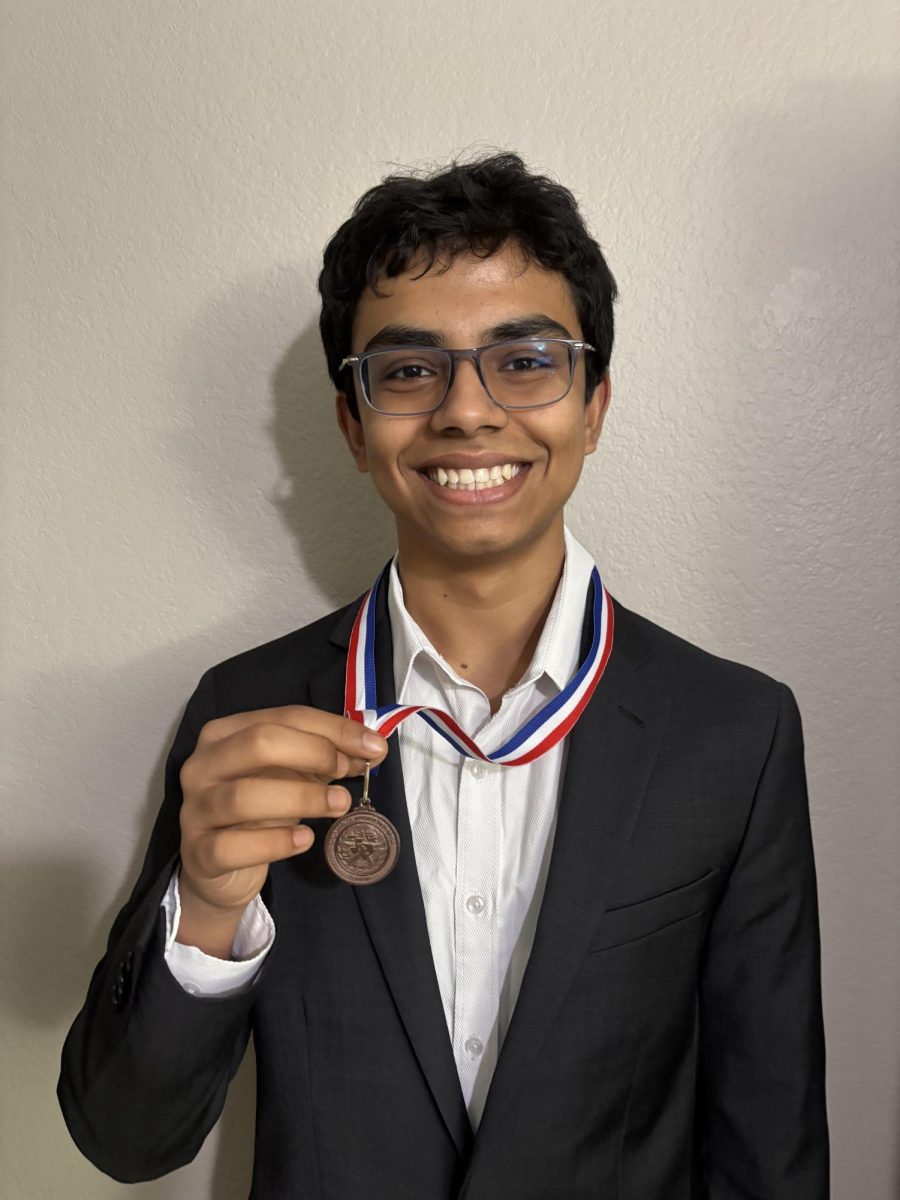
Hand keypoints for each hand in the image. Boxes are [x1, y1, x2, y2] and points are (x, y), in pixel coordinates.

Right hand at [176, 706, 387, 953]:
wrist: (220, 870)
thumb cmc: (258, 812)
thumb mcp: (292, 777)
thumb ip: (325, 759)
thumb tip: (371, 749)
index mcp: (224, 734)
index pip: (283, 716)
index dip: (333, 728)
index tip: (373, 746)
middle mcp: (202, 765)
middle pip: (258, 743)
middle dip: (313, 753)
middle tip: (348, 772)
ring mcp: (195, 810)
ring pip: (244, 796)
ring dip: (302, 797)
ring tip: (340, 805)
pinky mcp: (198, 854)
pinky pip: (232, 846)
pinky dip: (275, 842)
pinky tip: (305, 840)